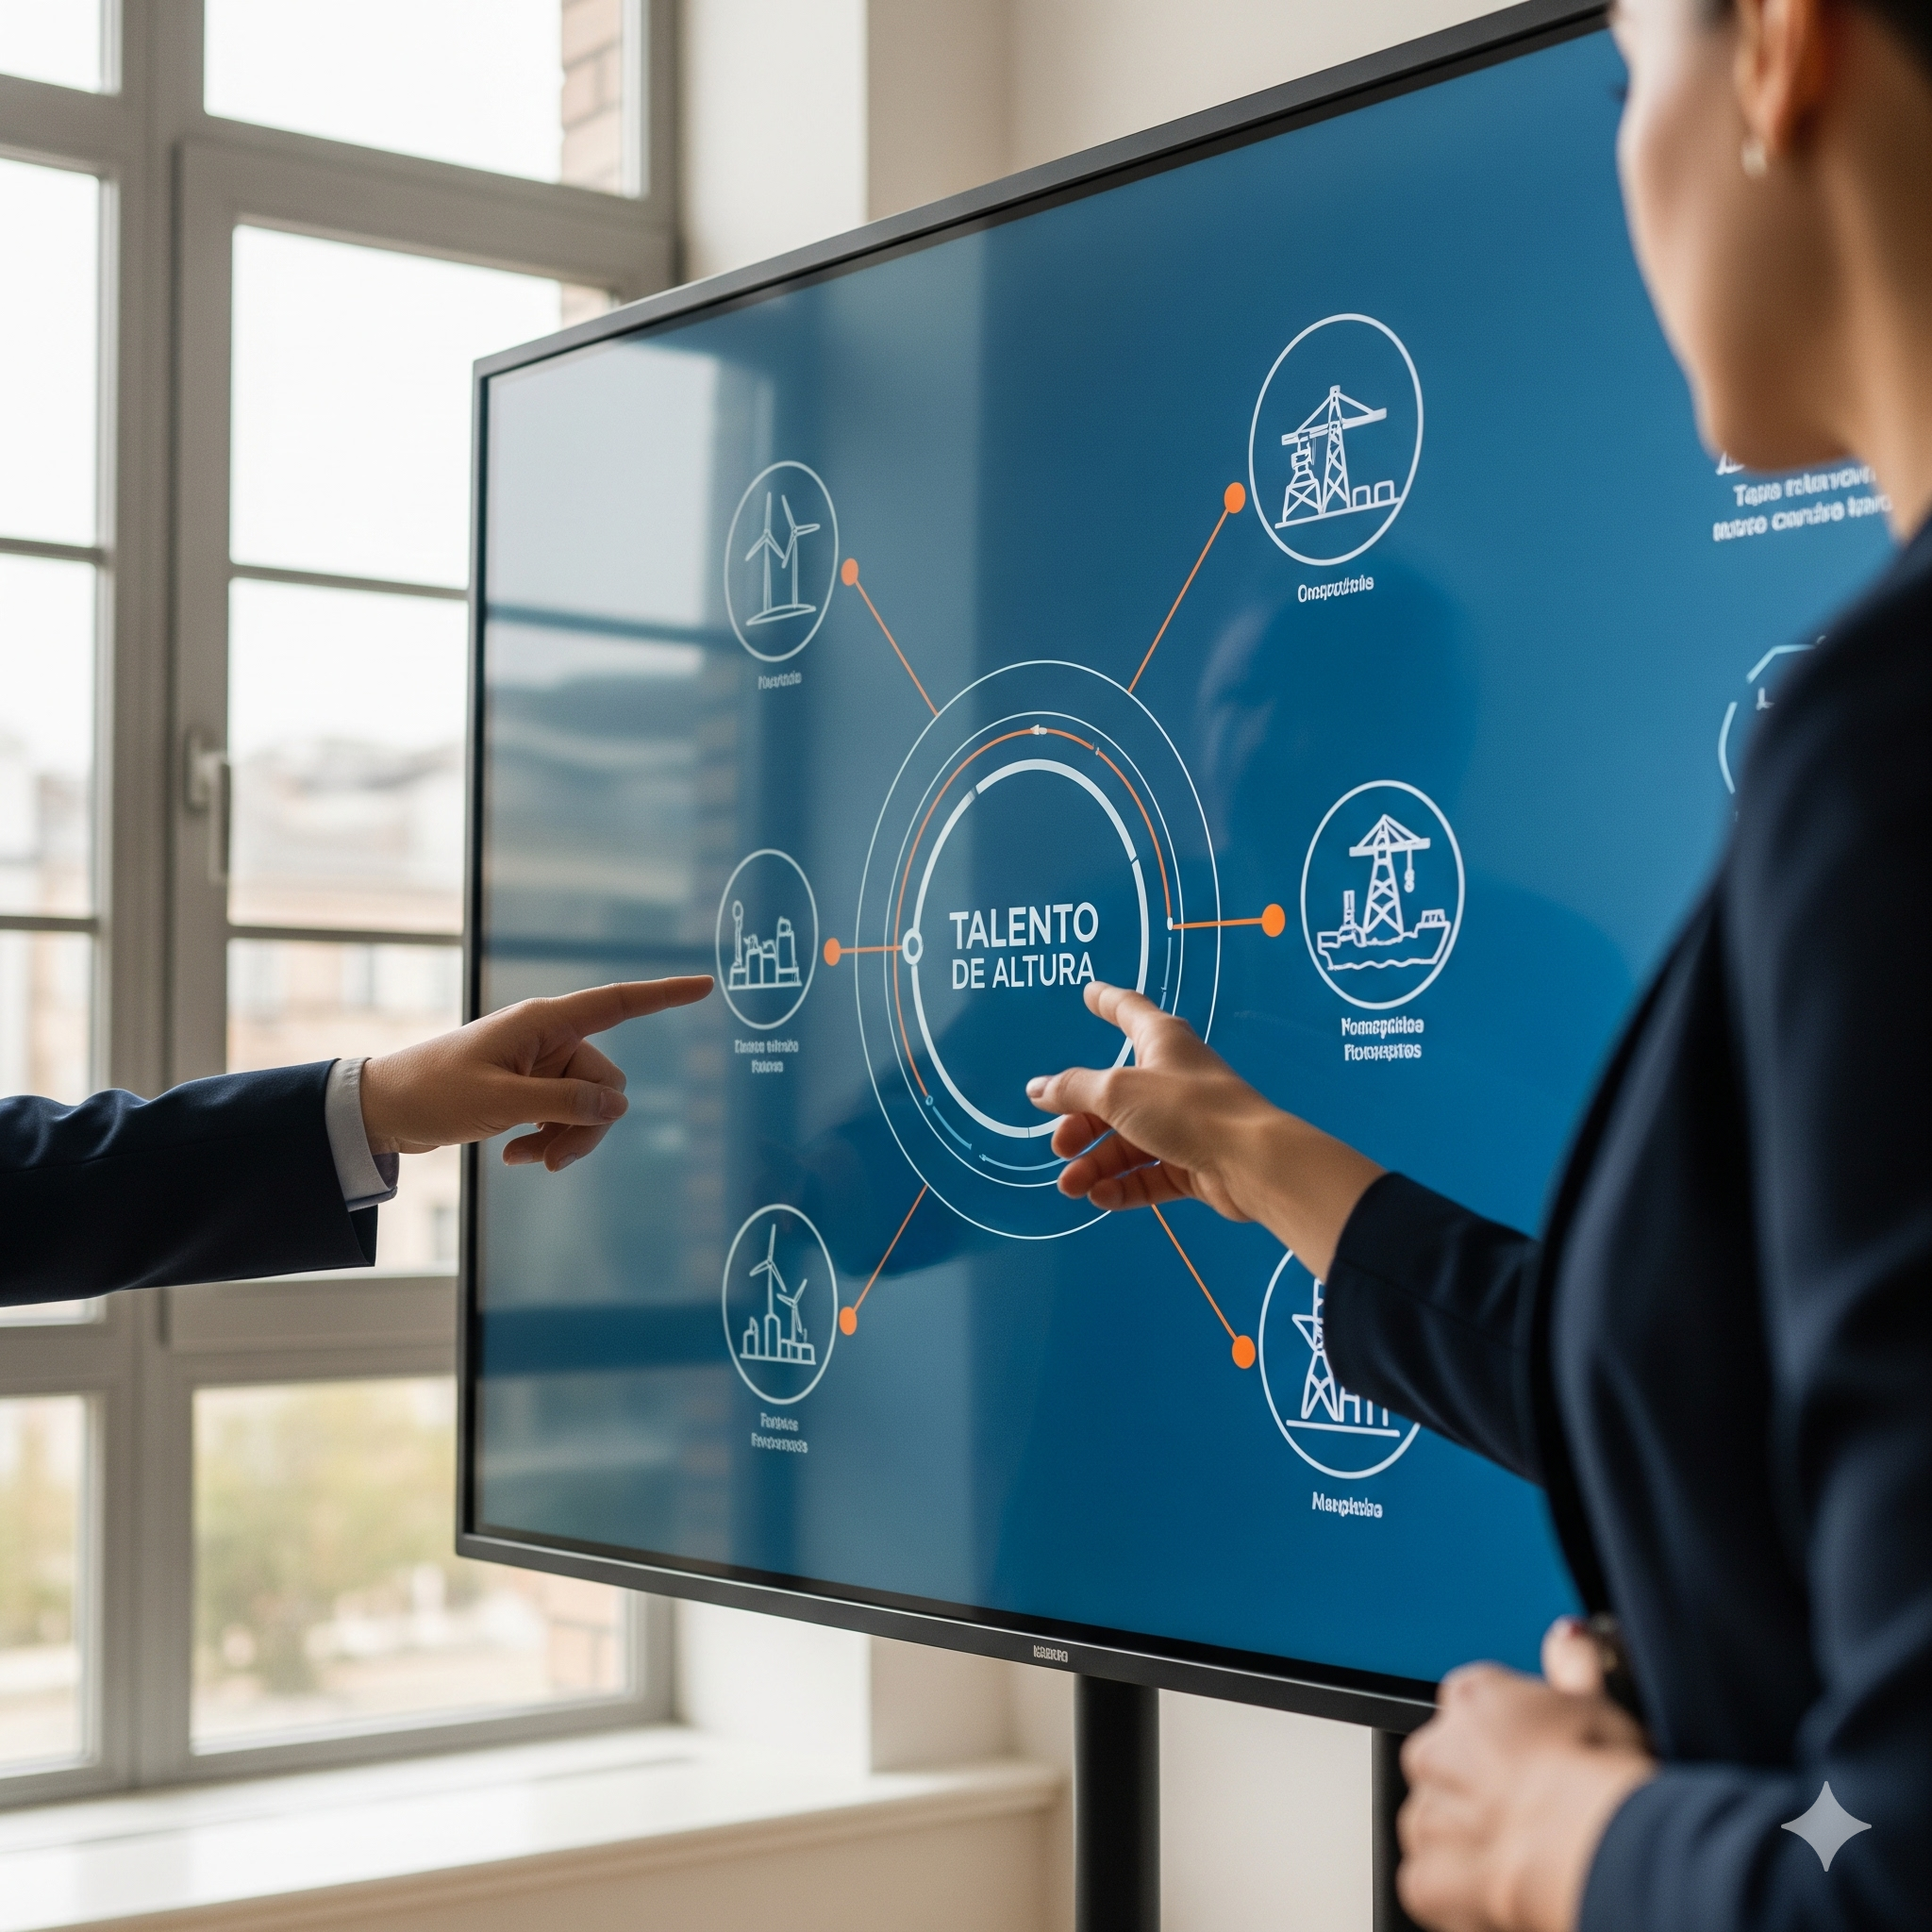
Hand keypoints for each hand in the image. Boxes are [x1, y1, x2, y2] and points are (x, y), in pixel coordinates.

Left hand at [358, 976, 712, 1172]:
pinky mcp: (530, 1090)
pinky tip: (516, 1156)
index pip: (618, 1003)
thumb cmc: (434, 1093)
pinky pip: (565, 1117)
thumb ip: (566, 1105)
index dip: (664, 995)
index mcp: (543, 1022)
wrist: (384, 1111)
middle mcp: (549, 1039)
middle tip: (550, 1159)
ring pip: (588, 1107)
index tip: (705, 986)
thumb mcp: (502, 1102)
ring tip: (525, 1161)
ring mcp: (540, 1066)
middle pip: (605, 1082)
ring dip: (565, 1139)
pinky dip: (549, 1140)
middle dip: (587, 1125)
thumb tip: (620, 1110)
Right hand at [1024, 980, 1382, 1278]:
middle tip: (1059, 1146)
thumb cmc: (1185, 1109)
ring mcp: (1184, 1125)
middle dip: (1081, 1123)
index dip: (1107, 1001)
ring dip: (1096, 1164)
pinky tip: (1100, 1197)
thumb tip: (1036, 1089)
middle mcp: (1172, 1079)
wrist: (1251, 1162)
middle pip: (1115, 1096)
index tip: (1088, 992)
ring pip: (1128, 1142)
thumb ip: (1073, 1090)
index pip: (1129, 1012)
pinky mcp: (1192, 1164)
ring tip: (1071, 1186)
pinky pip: (1148, 1173)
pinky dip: (1123, 1185)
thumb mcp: (1118, 1092)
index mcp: (1162, 1042)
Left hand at [1396, 1619, 1656, 1931]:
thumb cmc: (1603, 1777)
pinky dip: (1456, 1894)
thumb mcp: (1598, 1704)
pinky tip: (1498, 1892)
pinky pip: (1428, 1883)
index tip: (1534, 1762)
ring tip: (1522, 1857)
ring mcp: (1428, 1814)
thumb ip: (1572, 1665)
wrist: (1598, 1848)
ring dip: (1465, 1842)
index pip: (1469, 1707)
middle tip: (1532, 1815)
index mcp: (1473, 1699)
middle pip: (1443, 1765)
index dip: (1504, 1742)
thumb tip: (1568, 1635)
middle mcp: (1437, 1749)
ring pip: (1433, 1825)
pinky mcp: (1426, 1876)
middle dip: (1476, 1789)